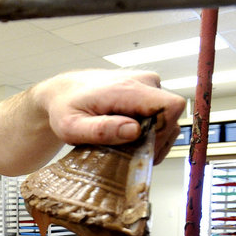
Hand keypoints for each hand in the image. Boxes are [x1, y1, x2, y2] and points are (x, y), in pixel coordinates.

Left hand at [37, 69, 186, 162]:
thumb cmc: (65, 108)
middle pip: (172, 118)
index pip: (171, 107)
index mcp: (127, 89)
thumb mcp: (72, 127)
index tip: (142, 147)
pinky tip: (128, 138)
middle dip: (155, 141)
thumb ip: (101, 130)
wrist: (64, 92)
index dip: (163, 132)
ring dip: (152, 139)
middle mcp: (144, 81)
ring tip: (125, 145)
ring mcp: (148, 85)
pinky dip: (149, 133)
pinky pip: (161, 117)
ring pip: (168, 120)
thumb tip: (134, 131)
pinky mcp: (148, 92)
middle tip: (128, 153)